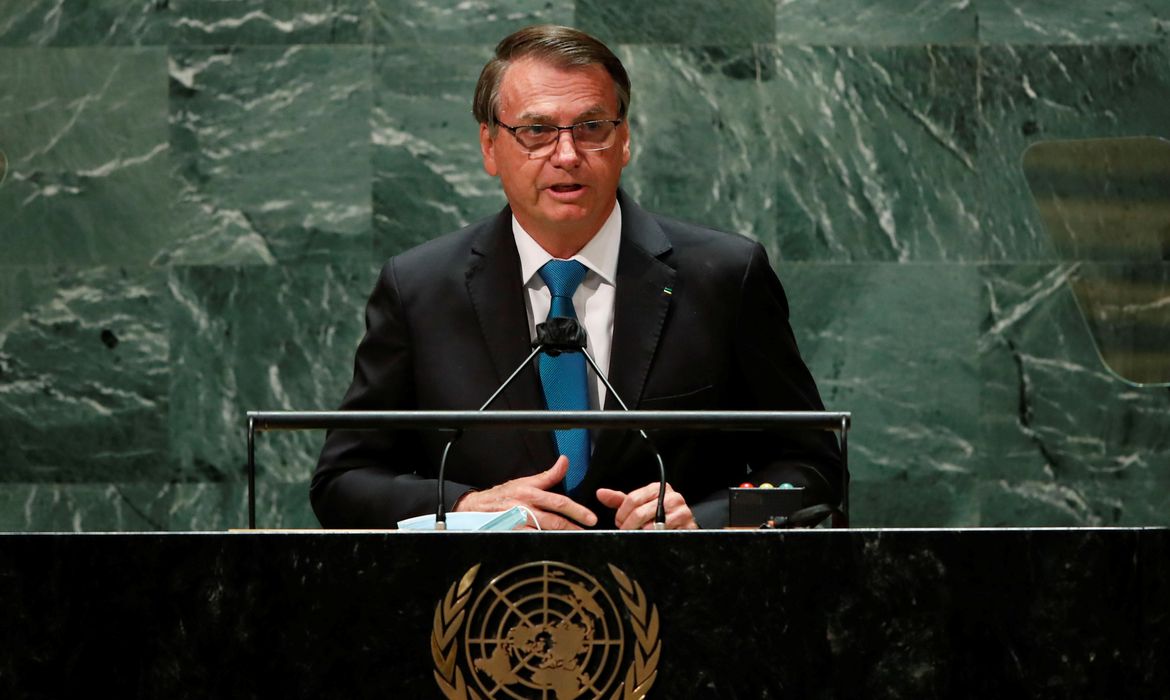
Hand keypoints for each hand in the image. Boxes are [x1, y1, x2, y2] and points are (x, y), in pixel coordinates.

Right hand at [454, 456, 597, 529]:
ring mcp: (517, 522)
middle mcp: (525, 507)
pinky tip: (553, 546)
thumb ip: (548, 475)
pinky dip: (542, 543)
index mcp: (530, 492)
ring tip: (574, 540)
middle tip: (587, 532)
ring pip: (543, 532)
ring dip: (559, 537)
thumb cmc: (503, 495)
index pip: (558, 501)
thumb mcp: (526, 481)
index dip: (576, 510)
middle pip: (553, 520)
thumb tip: (564, 462)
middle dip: (572, 527)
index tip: (590, 518)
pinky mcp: (511, 533)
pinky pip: (530, 539)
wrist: (476, 507)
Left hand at [596, 482, 698, 529]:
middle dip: (628, 525)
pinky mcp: (687, 526)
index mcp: (659, 488)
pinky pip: (664, 534)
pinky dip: (654, 537)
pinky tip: (651, 537)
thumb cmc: (657, 514)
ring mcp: (681, 512)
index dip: (621, 513)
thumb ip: (620, 500)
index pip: (633, 499)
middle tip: (625, 531)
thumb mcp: (639, 504)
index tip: (618, 521)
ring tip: (638, 534)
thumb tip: (600, 493)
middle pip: (640, 513)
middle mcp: (672, 497)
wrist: (683, 525)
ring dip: (640, 533)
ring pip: (651, 526)